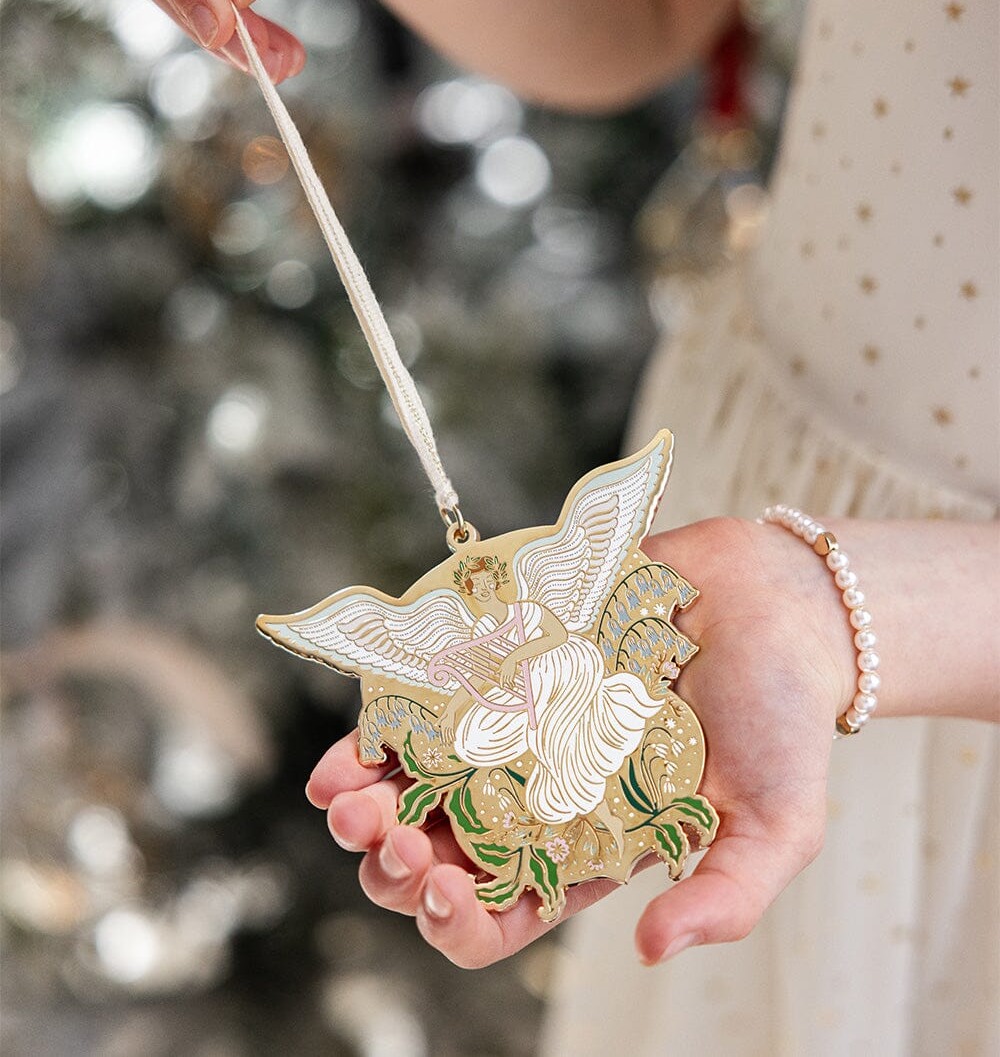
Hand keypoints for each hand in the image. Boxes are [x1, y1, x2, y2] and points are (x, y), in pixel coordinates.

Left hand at [305, 517, 855, 967]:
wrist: (774, 599)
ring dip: (365, 803)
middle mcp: (537, 795)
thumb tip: (648, 950)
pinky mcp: (503, 660)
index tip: (445, 893)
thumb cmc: (783, 718)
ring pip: (414, 782)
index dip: (459, 921)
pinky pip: (424, 699)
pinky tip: (356, 743)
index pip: (504, 915)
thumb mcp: (777, 825)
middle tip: (387, 838)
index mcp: (588, 850)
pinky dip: (379, 726)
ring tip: (342, 800)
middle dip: (395, 863)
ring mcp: (514, 726)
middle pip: (440, 853)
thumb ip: (727, 896)